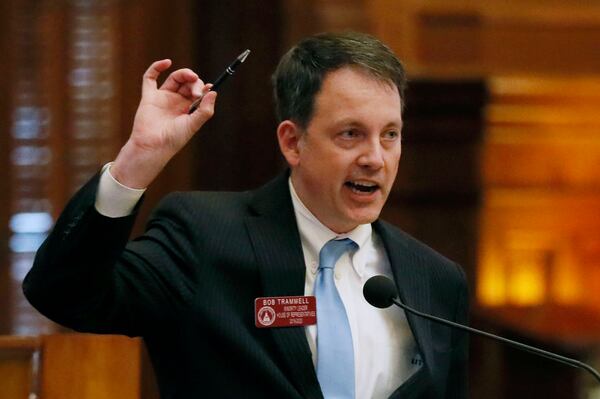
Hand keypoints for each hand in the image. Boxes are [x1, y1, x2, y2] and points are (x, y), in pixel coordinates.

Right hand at [112, 59, 216, 187]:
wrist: (153, 146)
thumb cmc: (174, 139)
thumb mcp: (194, 124)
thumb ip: (205, 110)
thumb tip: (214, 91)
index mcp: (188, 108)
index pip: (198, 92)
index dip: (204, 88)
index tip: (209, 88)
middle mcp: (177, 101)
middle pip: (188, 83)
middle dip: (195, 83)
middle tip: (196, 93)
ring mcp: (163, 97)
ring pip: (175, 78)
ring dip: (184, 74)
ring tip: (191, 77)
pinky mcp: (149, 96)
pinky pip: (150, 78)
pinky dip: (157, 67)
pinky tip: (167, 62)